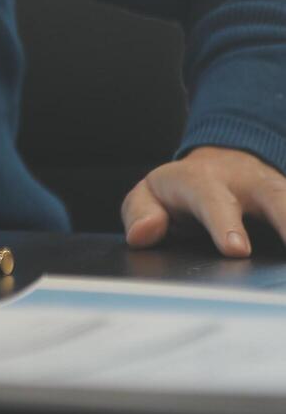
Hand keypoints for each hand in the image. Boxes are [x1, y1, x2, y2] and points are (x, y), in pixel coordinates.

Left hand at [122, 146, 285, 257]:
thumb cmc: (180, 189)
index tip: (236, 250)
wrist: (220, 163)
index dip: (225, 223)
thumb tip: (144, 233)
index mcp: (202, 180)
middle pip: (274, 195)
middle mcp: (246, 181)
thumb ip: (140, 213)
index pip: (213, 199)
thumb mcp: (149, 195)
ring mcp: (277, 189)